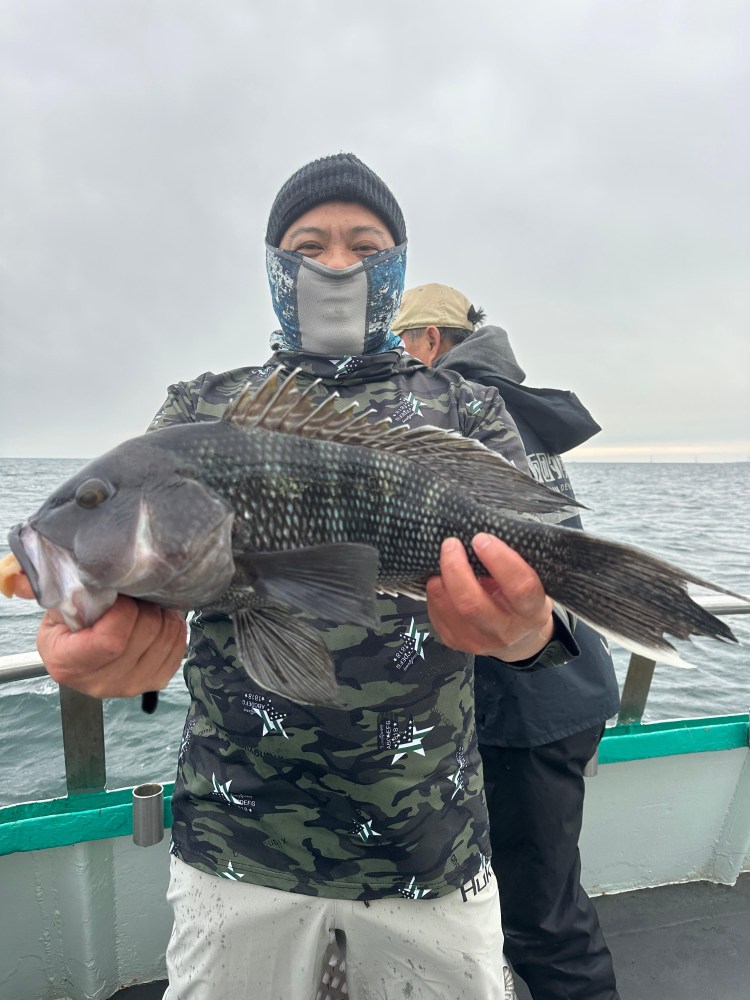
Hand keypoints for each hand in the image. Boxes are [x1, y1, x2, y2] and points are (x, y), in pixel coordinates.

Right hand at [37, 595, 186, 697]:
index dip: (124, 611)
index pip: (112, 640)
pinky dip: (174, 630)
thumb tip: (17, 577)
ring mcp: (128, 688)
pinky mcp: (153, 684)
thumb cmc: (70, 621)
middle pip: (143, 637)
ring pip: (164, 642)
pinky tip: (159, 620)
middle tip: (136, 596)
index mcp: (68, 664)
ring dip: (163, 616)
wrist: (84, 645)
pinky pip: (177, 652)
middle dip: (145, 607)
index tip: (120, 595)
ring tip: (147, 606)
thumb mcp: (56, 603)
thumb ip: (47, 587)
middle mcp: (98, 683)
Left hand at [426, 533, 553, 661]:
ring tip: (443, 559)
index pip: (520, 587)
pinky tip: (441, 579)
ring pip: (449, 608)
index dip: (500, 559)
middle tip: (451, 544)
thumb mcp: (531, 580)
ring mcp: (479, 641)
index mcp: (531, 611)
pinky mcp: (456, 642)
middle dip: (456, 568)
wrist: (519, 639)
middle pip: (472, 603)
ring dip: (440, 578)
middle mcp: (505, 631)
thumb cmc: (522, 600)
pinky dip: (435, 592)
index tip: (482, 538)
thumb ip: (512, 562)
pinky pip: (437, 614)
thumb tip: (483, 533)